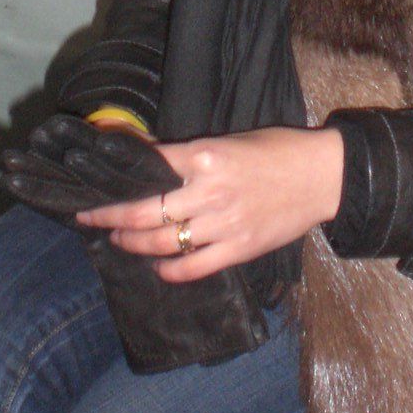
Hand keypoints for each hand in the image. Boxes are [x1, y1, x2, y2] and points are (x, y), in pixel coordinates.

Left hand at [77, 125, 344, 281]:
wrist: (322, 176)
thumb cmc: (277, 151)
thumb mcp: (229, 141)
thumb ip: (189, 155)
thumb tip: (150, 162)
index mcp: (204, 155)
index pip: (148, 168)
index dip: (117, 180)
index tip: (95, 186)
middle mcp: (208, 190)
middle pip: (144, 212)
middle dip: (109, 218)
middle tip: (89, 220)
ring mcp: (223, 223)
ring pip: (161, 242)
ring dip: (132, 244)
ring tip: (118, 241)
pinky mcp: (239, 249)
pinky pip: (192, 267)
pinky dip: (169, 270)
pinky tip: (157, 267)